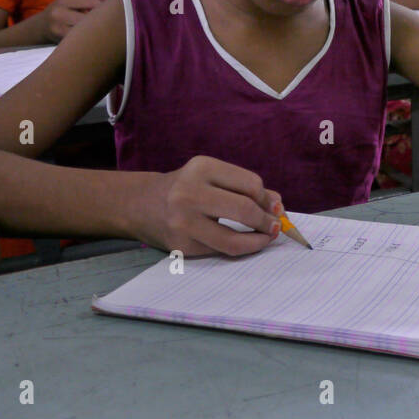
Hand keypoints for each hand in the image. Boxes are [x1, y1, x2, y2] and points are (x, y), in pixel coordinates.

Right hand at [36, 0, 112, 42]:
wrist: (38, 29)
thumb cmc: (60, 13)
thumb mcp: (71, 2)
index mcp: (63, 1)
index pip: (92, 1)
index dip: (103, 7)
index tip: (107, 11)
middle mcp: (59, 13)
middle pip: (89, 17)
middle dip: (99, 20)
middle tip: (106, 23)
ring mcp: (58, 29)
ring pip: (86, 30)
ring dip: (94, 30)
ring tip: (98, 30)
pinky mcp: (60, 41)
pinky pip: (80, 40)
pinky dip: (88, 38)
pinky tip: (90, 38)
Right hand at [137, 155, 283, 255]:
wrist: (140, 204)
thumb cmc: (187, 187)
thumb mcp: (213, 176)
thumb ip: (246, 187)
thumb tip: (278, 206)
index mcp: (202, 168)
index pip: (251, 184)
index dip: (267, 199)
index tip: (275, 208)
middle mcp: (189, 193)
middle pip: (244, 210)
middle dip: (266, 221)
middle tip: (274, 227)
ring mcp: (183, 222)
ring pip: (232, 240)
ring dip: (257, 241)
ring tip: (265, 238)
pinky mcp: (181, 245)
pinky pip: (219, 251)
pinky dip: (236, 248)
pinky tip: (241, 242)